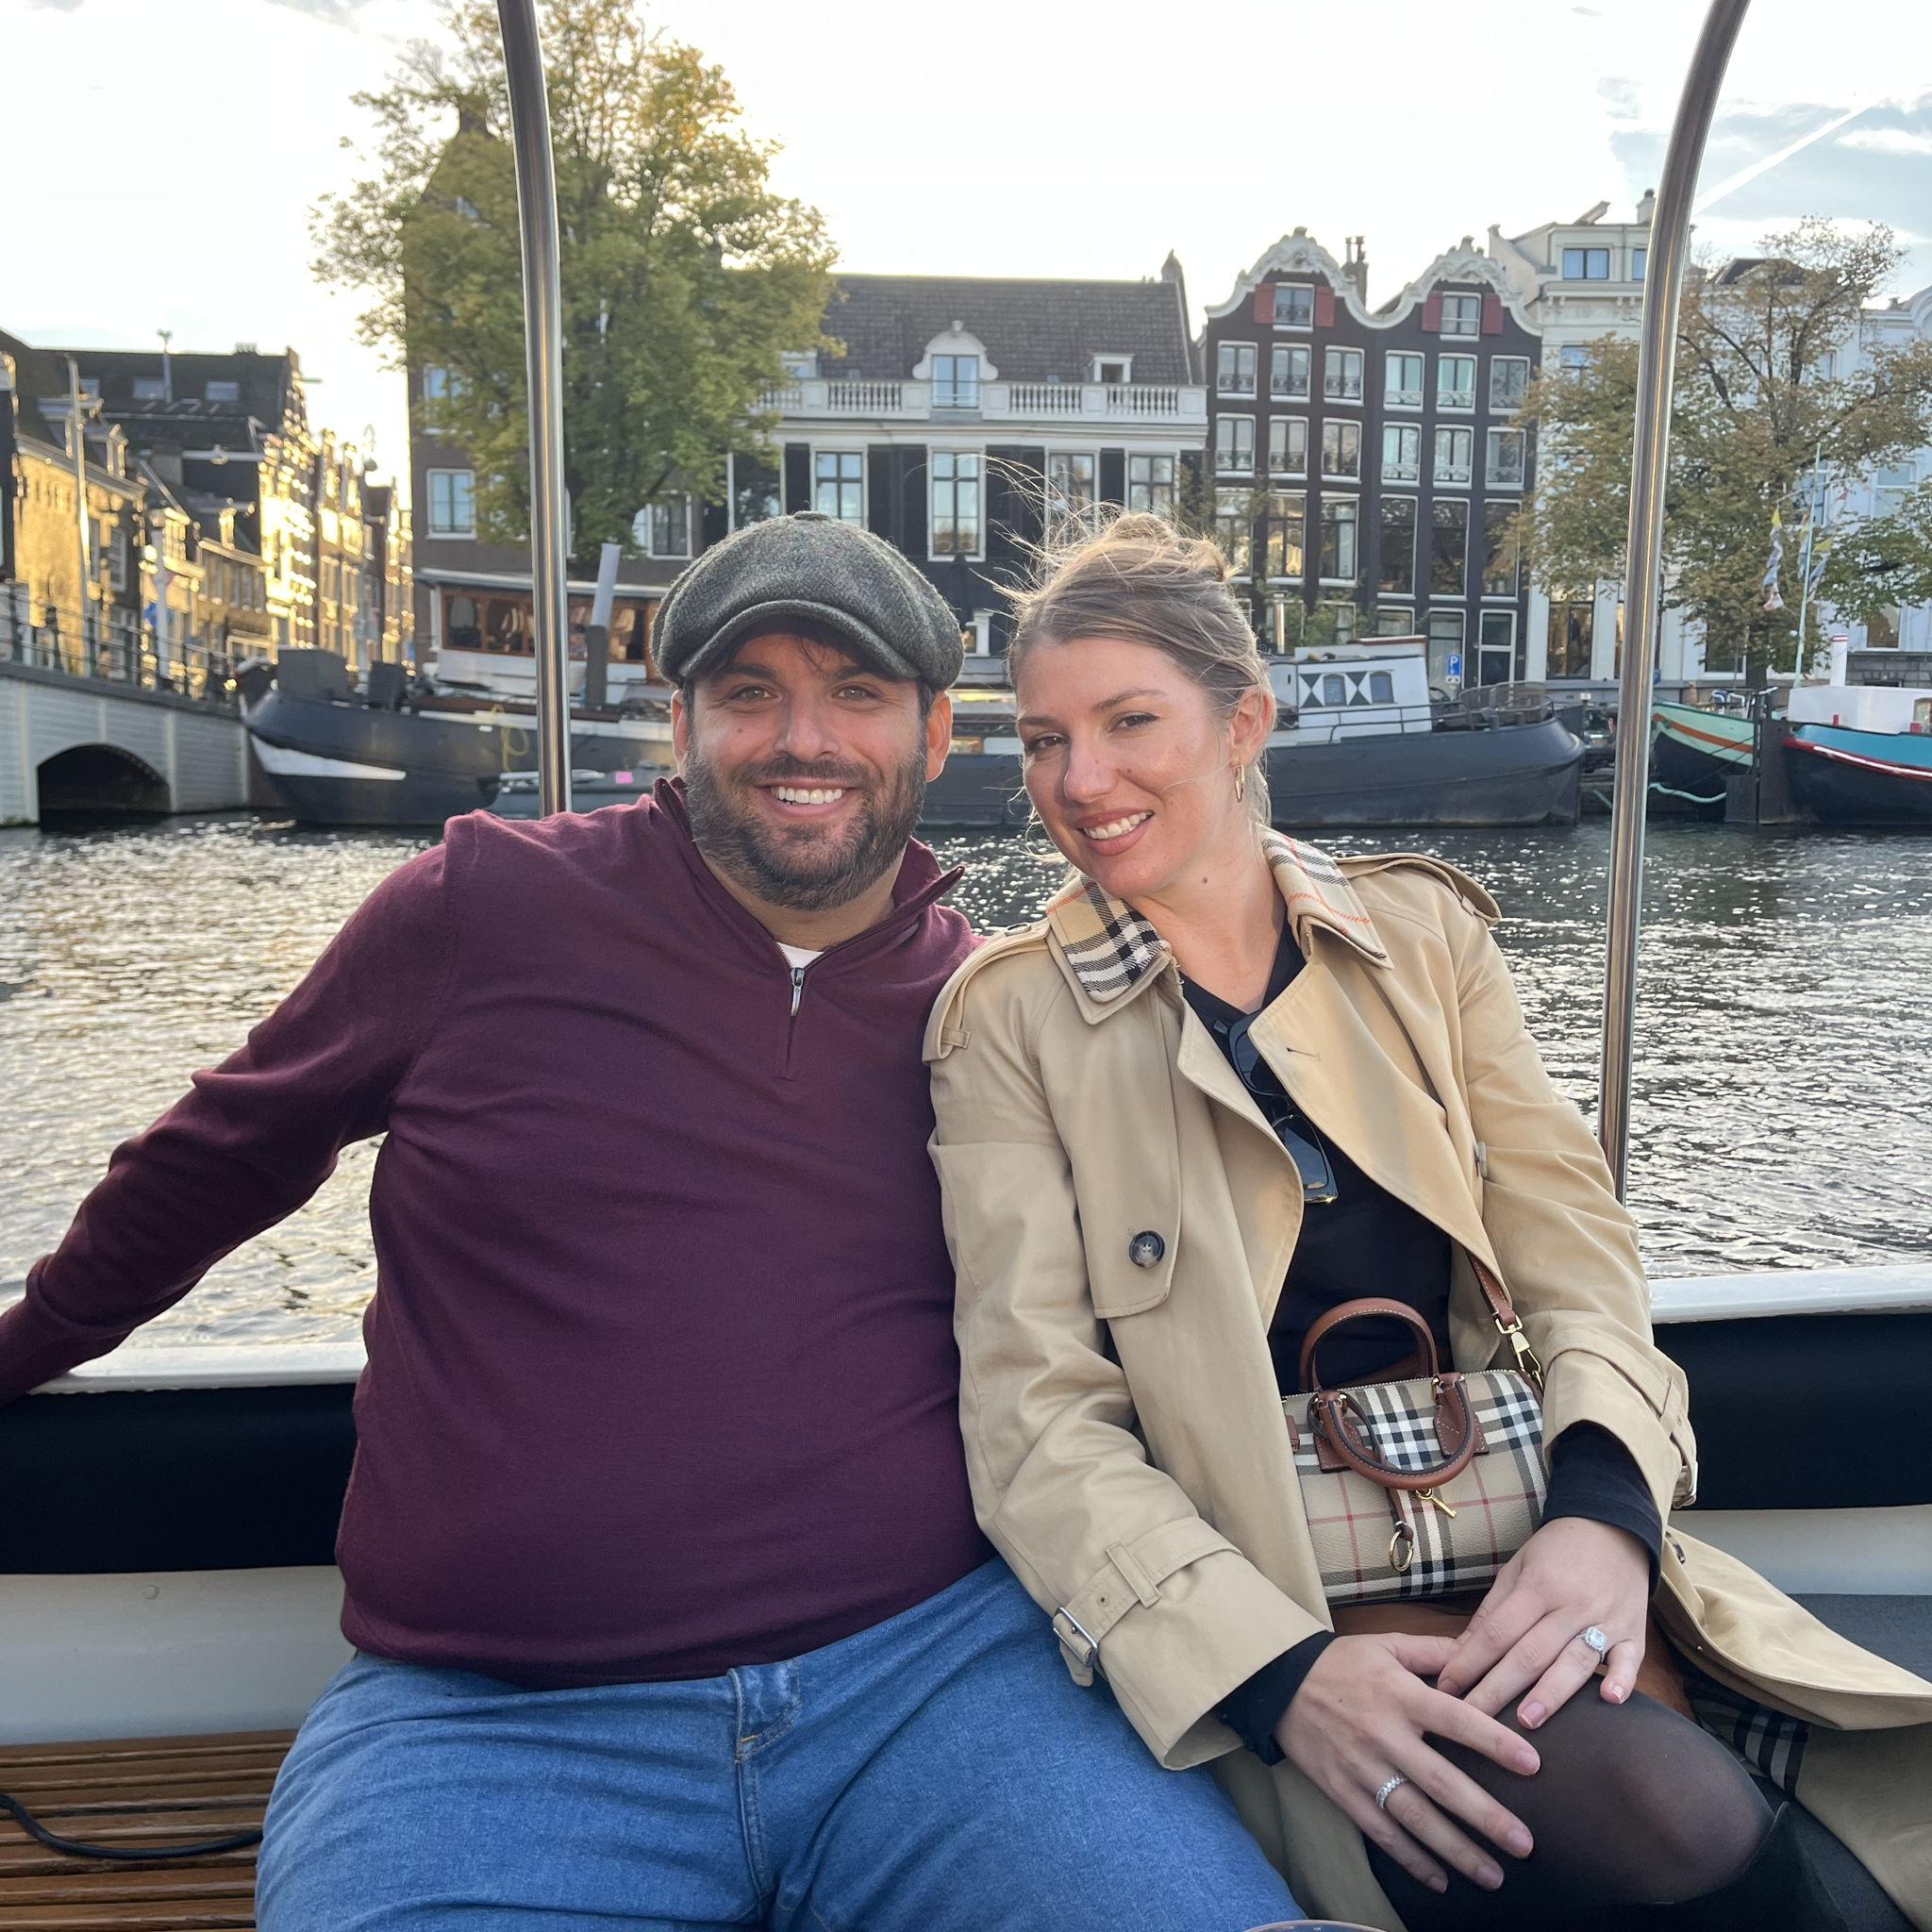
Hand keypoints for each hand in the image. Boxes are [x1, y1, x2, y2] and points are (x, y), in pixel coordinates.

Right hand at [1276, 1631, 1539, 1895]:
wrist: (1279, 1683)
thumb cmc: (1343, 1663)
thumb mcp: (1386, 1644)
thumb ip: (1436, 1651)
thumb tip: (1483, 1650)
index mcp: (1399, 1694)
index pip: (1455, 1719)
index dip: (1494, 1742)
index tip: (1533, 1765)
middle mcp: (1383, 1734)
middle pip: (1440, 1781)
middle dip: (1484, 1816)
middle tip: (1524, 1844)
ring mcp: (1361, 1768)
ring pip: (1414, 1817)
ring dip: (1455, 1850)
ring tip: (1493, 1875)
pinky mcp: (1342, 1792)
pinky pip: (1380, 1832)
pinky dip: (1411, 1859)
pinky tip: (1440, 1879)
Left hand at [1434, 1517, 1650, 1728]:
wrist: (1613, 1529)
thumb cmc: (1556, 1553)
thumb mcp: (1517, 1569)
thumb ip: (1492, 1611)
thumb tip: (1460, 1652)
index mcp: (1537, 1586)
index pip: (1497, 1632)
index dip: (1470, 1661)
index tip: (1447, 1689)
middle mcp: (1571, 1604)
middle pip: (1530, 1653)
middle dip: (1499, 1689)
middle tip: (1475, 1721)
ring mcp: (1606, 1619)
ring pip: (1575, 1661)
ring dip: (1552, 1693)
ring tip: (1528, 1722)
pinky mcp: (1635, 1632)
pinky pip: (1629, 1660)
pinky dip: (1620, 1679)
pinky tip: (1608, 1700)